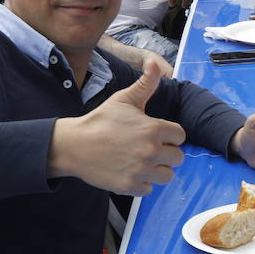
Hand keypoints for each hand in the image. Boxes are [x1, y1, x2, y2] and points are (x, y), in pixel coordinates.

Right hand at [47, 56, 185, 194]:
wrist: (74, 145)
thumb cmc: (101, 120)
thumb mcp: (124, 98)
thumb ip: (146, 83)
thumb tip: (155, 63)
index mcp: (154, 129)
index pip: (180, 136)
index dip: (170, 136)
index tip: (157, 135)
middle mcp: (151, 151)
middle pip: (177, 158)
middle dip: (166, 154)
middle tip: (149, 149)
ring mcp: (141, 170)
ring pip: (167, 176)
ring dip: (158, 170)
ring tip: (143, 162)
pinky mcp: (129, 186)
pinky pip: (149, 190)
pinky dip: (142, 184)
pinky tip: (131, 172)